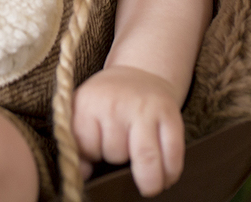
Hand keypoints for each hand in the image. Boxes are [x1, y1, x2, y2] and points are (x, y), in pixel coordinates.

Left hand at [72, 66, 185, 196]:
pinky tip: (164, 177)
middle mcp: (118, 103)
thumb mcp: (83, 112)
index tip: (96, 148)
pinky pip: (172, 156)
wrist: (141, 73)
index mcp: (90, 102)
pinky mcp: (172, 116)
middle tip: (117, 155)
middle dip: (116, 161)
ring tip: (143, 172)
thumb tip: (83, 174)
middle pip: (115, 153)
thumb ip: (77, 143)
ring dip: (145, 173)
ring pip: (145, 159)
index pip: (87, 147)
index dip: (92, 155)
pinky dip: (169, 174)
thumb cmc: (108, 100)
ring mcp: (147, 109)